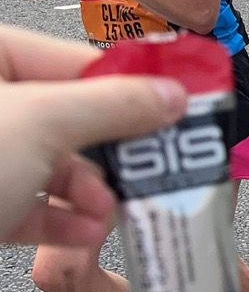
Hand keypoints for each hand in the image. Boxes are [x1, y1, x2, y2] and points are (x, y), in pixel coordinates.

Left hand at [0, 26, 187, 244]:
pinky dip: (60, 219)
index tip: (177, 105)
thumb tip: (170, 95)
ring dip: (89, 193)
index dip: (132, 85)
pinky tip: (82, 231)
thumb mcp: (44, 123)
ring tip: (106, 209)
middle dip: (110, 153)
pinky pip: (28, 201)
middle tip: (148, 164)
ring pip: (51, 164)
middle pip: (69, 116)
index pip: (78, 60)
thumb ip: (115, 105)